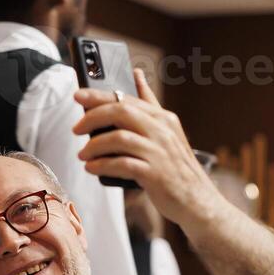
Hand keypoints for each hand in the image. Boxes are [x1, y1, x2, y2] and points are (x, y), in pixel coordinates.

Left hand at [72, 70, 227, 229]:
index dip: (99, 95)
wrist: (196, 200)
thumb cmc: (176, 167)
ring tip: (83, 154)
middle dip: (93, 117)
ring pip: (119, 138)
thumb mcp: (167, 130)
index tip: (78, 95)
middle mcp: (162, 131)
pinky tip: (92, 168)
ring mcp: (160, 152)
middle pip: (121, 111)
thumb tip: (137, 75)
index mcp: (163, 118)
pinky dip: (103, 165)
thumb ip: (149, 104)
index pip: (126, 98)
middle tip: (76, 129)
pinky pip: (123, 164)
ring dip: (95, 145)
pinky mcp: (155, 174)